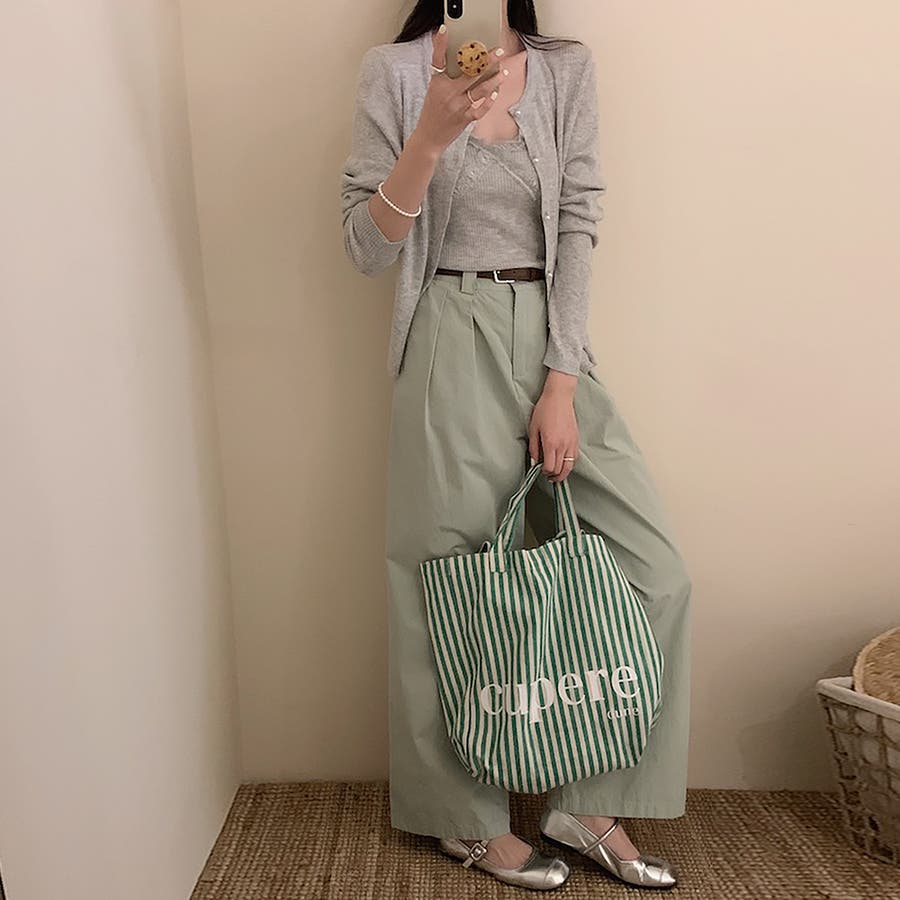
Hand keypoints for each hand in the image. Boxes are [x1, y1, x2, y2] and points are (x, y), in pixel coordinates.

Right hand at [411, 26, 507, 155]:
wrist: (429, 138)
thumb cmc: (432, 112)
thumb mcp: (433, 91)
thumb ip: (443, 75)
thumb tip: (453, 58)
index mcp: (438, 84)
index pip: (438, 60)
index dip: (440, 44)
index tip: (445, 30)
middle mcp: (448, 94)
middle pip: (470, 73)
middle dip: (487, 60)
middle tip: (498, 51)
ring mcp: (458, 107)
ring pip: (481, 90)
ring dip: (494, 80)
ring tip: (503, 72)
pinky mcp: (465, 119)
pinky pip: (481, 108)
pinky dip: (490, 101)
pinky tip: (496, 93)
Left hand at [528, 373, 579, 482]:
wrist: (559, 397)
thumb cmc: (544, 410)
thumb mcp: (533, 429)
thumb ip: (534, 448)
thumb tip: (535, 461)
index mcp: (551, 443)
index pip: (550, 467)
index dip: (545, 472)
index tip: (541, 471)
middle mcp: (563, 445)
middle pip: (561, 470)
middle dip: (554, 476)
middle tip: (548, 476)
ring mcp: (572, 443)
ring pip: (570, 466)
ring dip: (563, 472)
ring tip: (556, 474)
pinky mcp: (576, 439)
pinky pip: (574, 457)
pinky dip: (569, 463)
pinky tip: (563, 462)